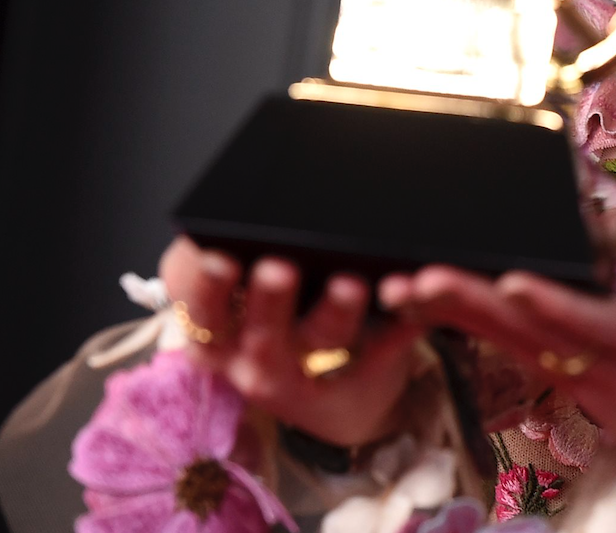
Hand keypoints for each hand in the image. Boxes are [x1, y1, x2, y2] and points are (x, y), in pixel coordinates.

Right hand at [159, 237, 424, 445]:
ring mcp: (317, 372)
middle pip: (265, 334)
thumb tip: (219, 219)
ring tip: (349, 283)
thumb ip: (218, 268)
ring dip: (338, 312)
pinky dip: (402, 316)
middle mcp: (263, 362)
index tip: (219, 258)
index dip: (208, 289)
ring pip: (328, 342)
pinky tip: (409, 289)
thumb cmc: (271, 323)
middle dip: (271, 300)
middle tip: (278, 268)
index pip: (206, 315)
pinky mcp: (370, 369)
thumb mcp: (230, 306)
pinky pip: (389, 343)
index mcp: (222, 338)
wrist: (329, 396)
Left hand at [378, 216, 615, 477]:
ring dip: (464, 322)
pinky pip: (529, 363)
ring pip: (522, 355)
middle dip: (475, 310)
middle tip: (418, 281)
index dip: (554, 306)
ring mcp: (595, 397)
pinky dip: (486, 334)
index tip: (511, 281)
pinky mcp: (582, 400)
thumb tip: (605, 216)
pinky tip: (442, 309)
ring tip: (408, 290)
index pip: (600, 327)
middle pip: (538, 344)